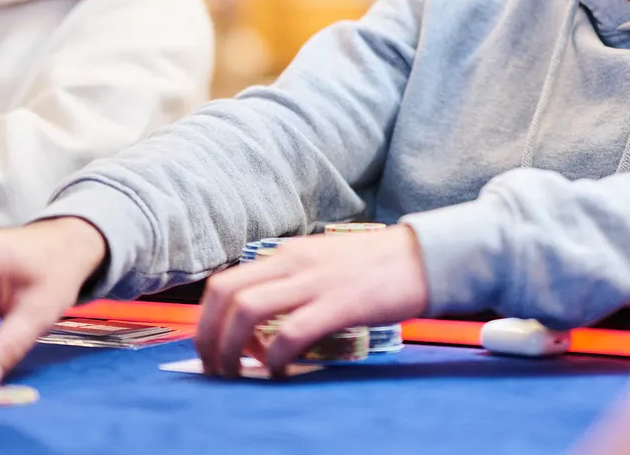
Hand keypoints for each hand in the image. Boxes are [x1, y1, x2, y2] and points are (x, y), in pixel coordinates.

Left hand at [196, 226, 428, 377]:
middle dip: (208, 337)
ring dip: (230, 349)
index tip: (214, 350)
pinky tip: (281, 373)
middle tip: (214, 369)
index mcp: (286, 254)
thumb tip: (262, 321)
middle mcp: (292, 263)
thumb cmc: (374, 266)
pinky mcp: (338, 303)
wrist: (422, 257)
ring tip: (237, 375)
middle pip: (224, 295)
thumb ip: (291, 283)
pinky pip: (290, 333)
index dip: (207, 321)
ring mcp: (314, 282)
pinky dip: (275, 358)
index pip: (224, 282)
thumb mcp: (322, 263)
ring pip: (246, 310)